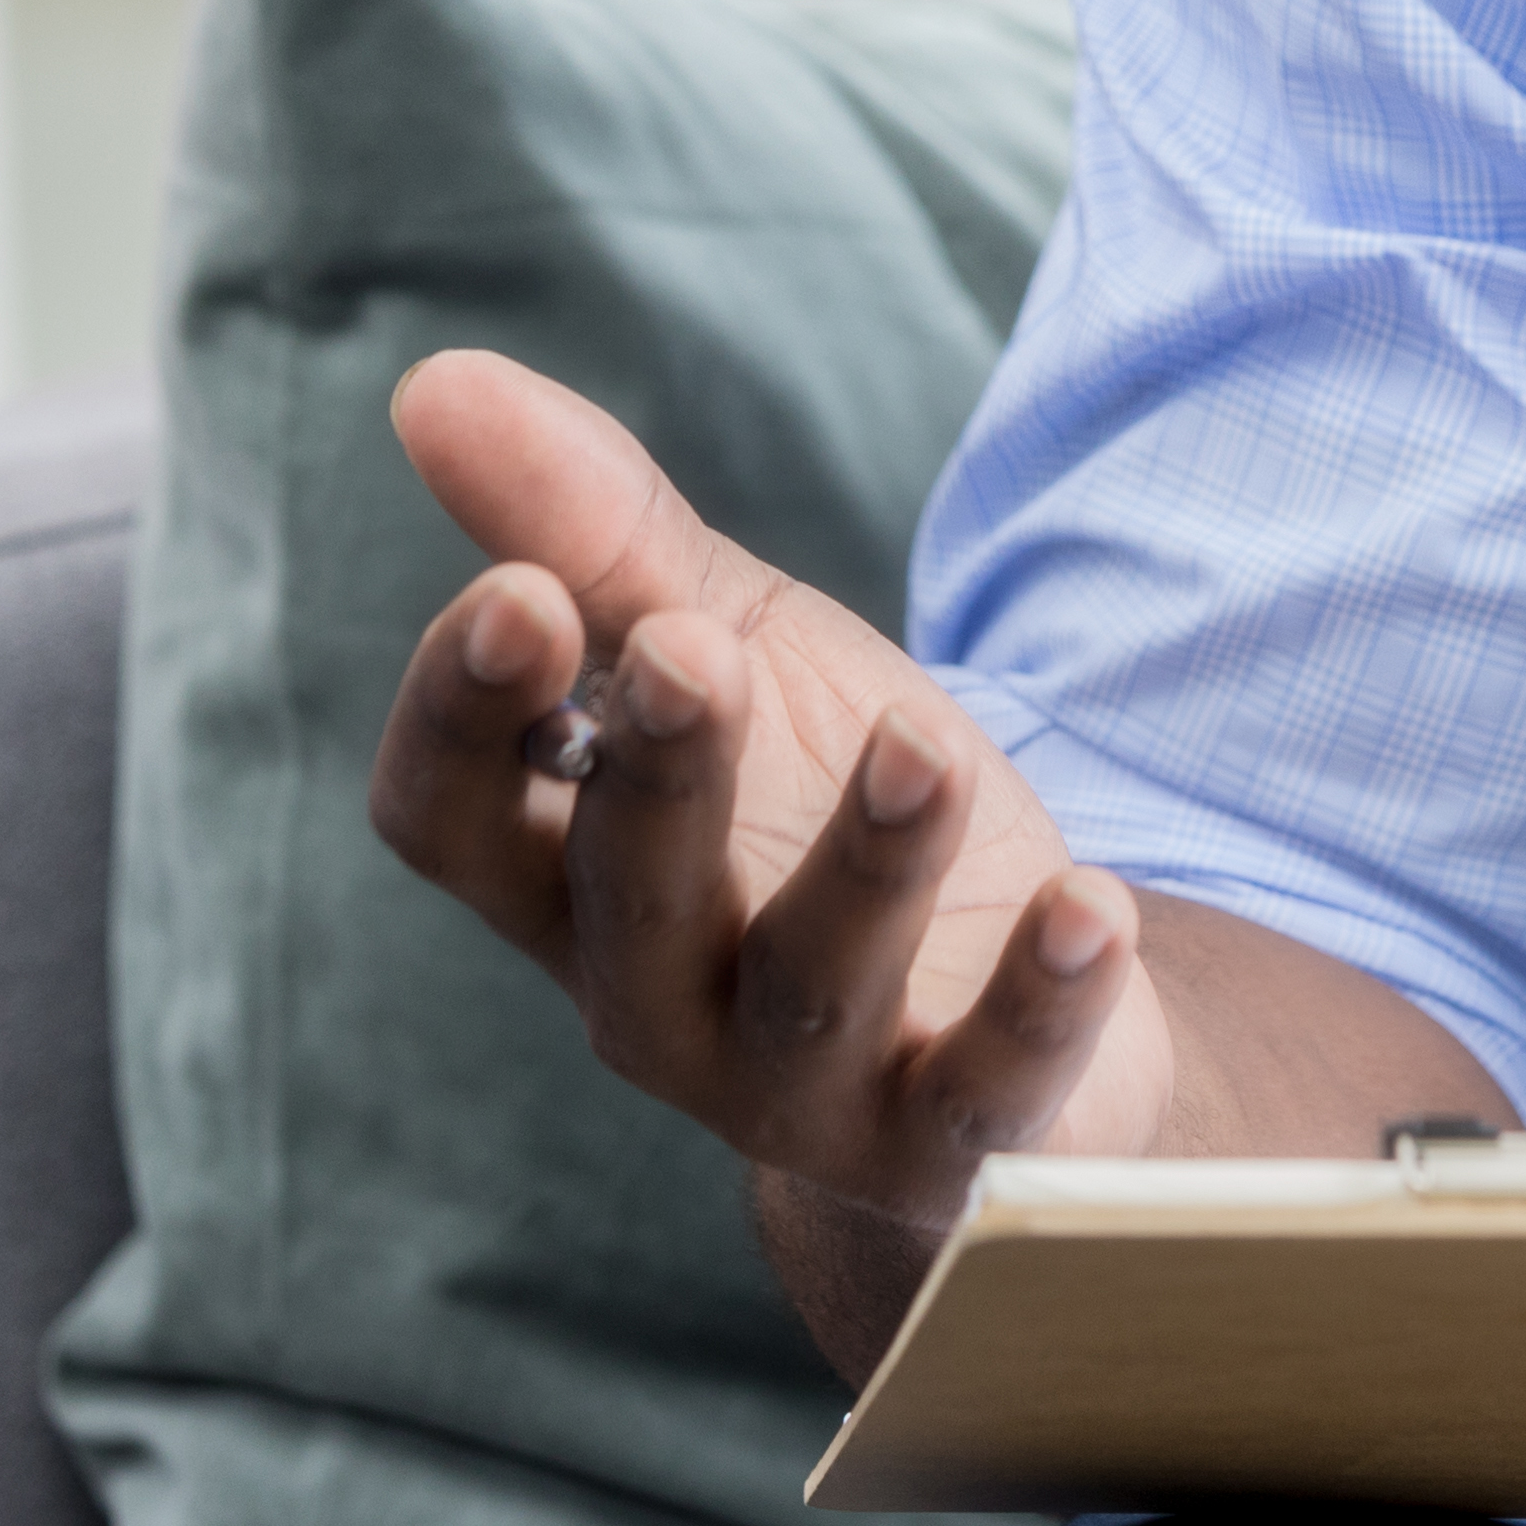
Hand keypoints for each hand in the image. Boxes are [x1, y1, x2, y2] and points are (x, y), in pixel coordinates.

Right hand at [363, 347, 1179, 1227]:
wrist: (1002, 1009)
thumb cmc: (819, 801)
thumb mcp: (725, 643)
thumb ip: (593, 532)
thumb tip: (434, 381)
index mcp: (565, 871)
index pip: (446, 814)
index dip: (458, 713)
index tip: (515, 589)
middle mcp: (652, 998)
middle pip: (619, 903)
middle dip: (655, 777)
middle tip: (688, 654)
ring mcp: (800, 1086)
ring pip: (807, 990)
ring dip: (863, 866)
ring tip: (922, 739)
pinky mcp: (950, 1144)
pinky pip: (985, 1096)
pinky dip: (1038, 1004)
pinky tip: (1091, 907)